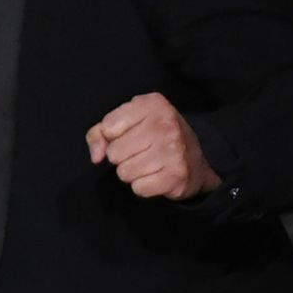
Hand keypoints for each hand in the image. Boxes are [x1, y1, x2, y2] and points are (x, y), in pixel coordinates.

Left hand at [86, 92, 220, 200]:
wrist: (196, 157)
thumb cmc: (153, 136)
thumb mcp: (127, 122)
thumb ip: (100, 133)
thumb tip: (96, 157)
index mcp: (152, 104)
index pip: (108, 127)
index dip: (112, 137)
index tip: (127, 135)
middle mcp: (165, 124)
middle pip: (114, 153)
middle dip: (121, 158)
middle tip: (139, 153)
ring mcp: (173, 150)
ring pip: (124, 173)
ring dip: (131, 173)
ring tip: (147, 164)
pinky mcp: (177, 175)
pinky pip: (139, 188)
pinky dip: (143, 186)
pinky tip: (155, 176)